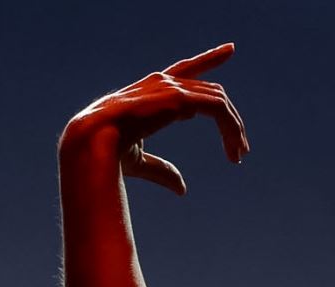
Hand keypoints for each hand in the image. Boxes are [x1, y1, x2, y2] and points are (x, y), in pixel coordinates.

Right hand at [60, 43, 249, 194]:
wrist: (93, 144)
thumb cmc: (108, 152)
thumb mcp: (141, 162)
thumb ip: (163, 170)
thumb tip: (183, 189)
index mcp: (154, 92)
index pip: (187, 70)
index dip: (208, 60)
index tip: (229, 50)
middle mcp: (164, 83)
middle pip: (211, 94)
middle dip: (230, 121)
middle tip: (241, 151)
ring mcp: (171, 87)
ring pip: (218, 101)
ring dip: (233, 129)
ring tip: (239, 155)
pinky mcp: (179, 97)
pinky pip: (216, 108)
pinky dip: (229, 127)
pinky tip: (234, 148)